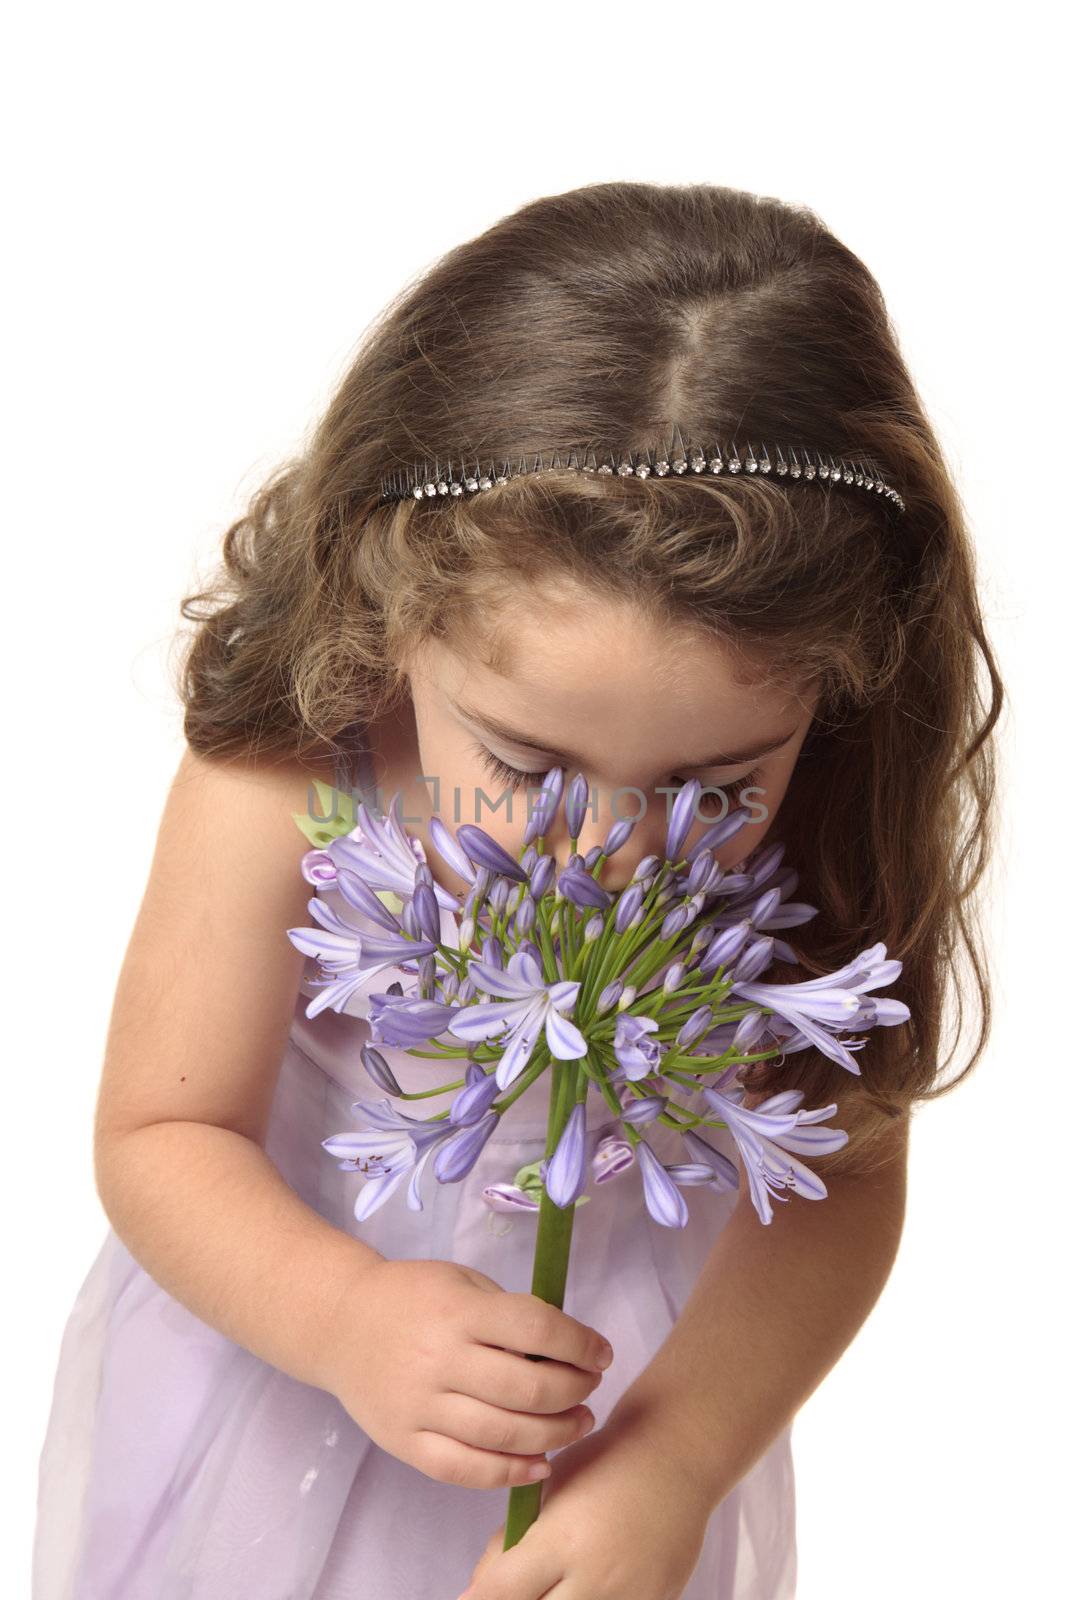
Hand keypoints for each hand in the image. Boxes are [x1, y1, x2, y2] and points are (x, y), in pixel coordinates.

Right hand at [320, 1256, 612, 1490]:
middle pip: (528, 1389)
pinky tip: (541, 1463)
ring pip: (504, 1434)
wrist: (340, 1324)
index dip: (579, 1344)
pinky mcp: (405, 1443)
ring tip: (578, 1422)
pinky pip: (466, 1469)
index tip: (602, 1352)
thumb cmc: (412, 1296)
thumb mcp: (462, 1282)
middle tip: (591, 1388)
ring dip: (556, 1434)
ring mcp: (421, 1407)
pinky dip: (510, 1473)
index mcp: (458, 1311)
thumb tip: (565, 1350)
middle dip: (575, 1390)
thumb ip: (507, 1313)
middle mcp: (441, 1361)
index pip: (535, 1329)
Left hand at [458, 1410, 714, 1598]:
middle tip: (520, 1586)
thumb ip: (510, 1543)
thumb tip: (478, 1590)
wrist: (673, 1455)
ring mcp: (628, 1598)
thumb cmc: (602, 1464)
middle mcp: (594, 1578)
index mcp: (560, 1540)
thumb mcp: (547, 1491)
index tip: (468, 1599)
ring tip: (555, 1581)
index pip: (499, 1594)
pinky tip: (586, 1582)